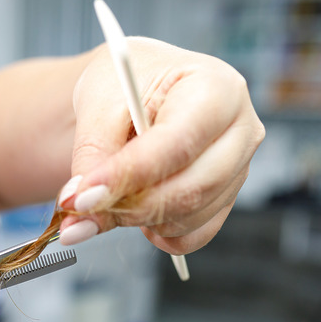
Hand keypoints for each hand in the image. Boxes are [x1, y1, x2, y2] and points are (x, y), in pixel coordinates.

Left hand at [59, 37, 264, 253]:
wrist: (135, 90)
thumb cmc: (124, 85)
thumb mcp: (98, 104)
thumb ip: (90, 157)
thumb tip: (79, 208)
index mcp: (216, 87)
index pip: (178, 144)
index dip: (128, 174)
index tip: (83, 194)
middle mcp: (240, 129)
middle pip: (192, 189)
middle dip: (131, 205)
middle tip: (85, 204)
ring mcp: (239, 168)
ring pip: (189, 217)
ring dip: (138, 218)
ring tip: (111, 192)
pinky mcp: (226, 198)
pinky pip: (192, 236)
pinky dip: (157, 232)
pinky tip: (137, 207)